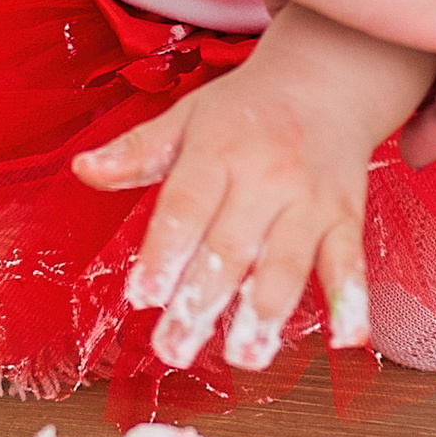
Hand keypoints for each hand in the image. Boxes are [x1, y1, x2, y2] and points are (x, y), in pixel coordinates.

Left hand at [73, 11, 432, 369]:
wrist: (329, 79)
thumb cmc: (248, 109)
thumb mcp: (186, 118)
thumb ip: (137, 151)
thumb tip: (84, 170)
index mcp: (218, 151)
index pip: (186, 207)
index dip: (163, 254)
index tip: (142, 297)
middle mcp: (265, 177)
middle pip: (230, 248)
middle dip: (201, 303)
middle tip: (174, 349)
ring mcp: (309, 200)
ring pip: (286, 263)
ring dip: (264, 314)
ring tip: (244, 357)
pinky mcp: (346, 217)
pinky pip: (349, 262)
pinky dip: (351, 300)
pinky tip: (345, 339)